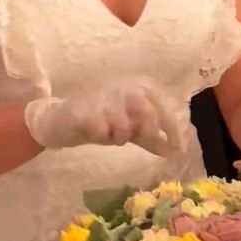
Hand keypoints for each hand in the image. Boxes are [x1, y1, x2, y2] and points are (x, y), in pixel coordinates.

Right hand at [24, 77, 182, 156]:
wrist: (61, 118)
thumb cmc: (102, 120)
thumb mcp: (130, 127)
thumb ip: (152, 138)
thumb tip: (177, 153)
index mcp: (139, 87)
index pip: (163, 108)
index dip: (172, 130)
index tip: (179, 151)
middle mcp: (124, 87)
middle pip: (148, 115)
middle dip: (145, 134)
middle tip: (133, 140)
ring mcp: (104, 97)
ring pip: (124, 127)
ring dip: (119, 137)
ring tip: (108, 133)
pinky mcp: (86, 111)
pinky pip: (103, 132)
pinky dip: (102, 136)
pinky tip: (94, 131)